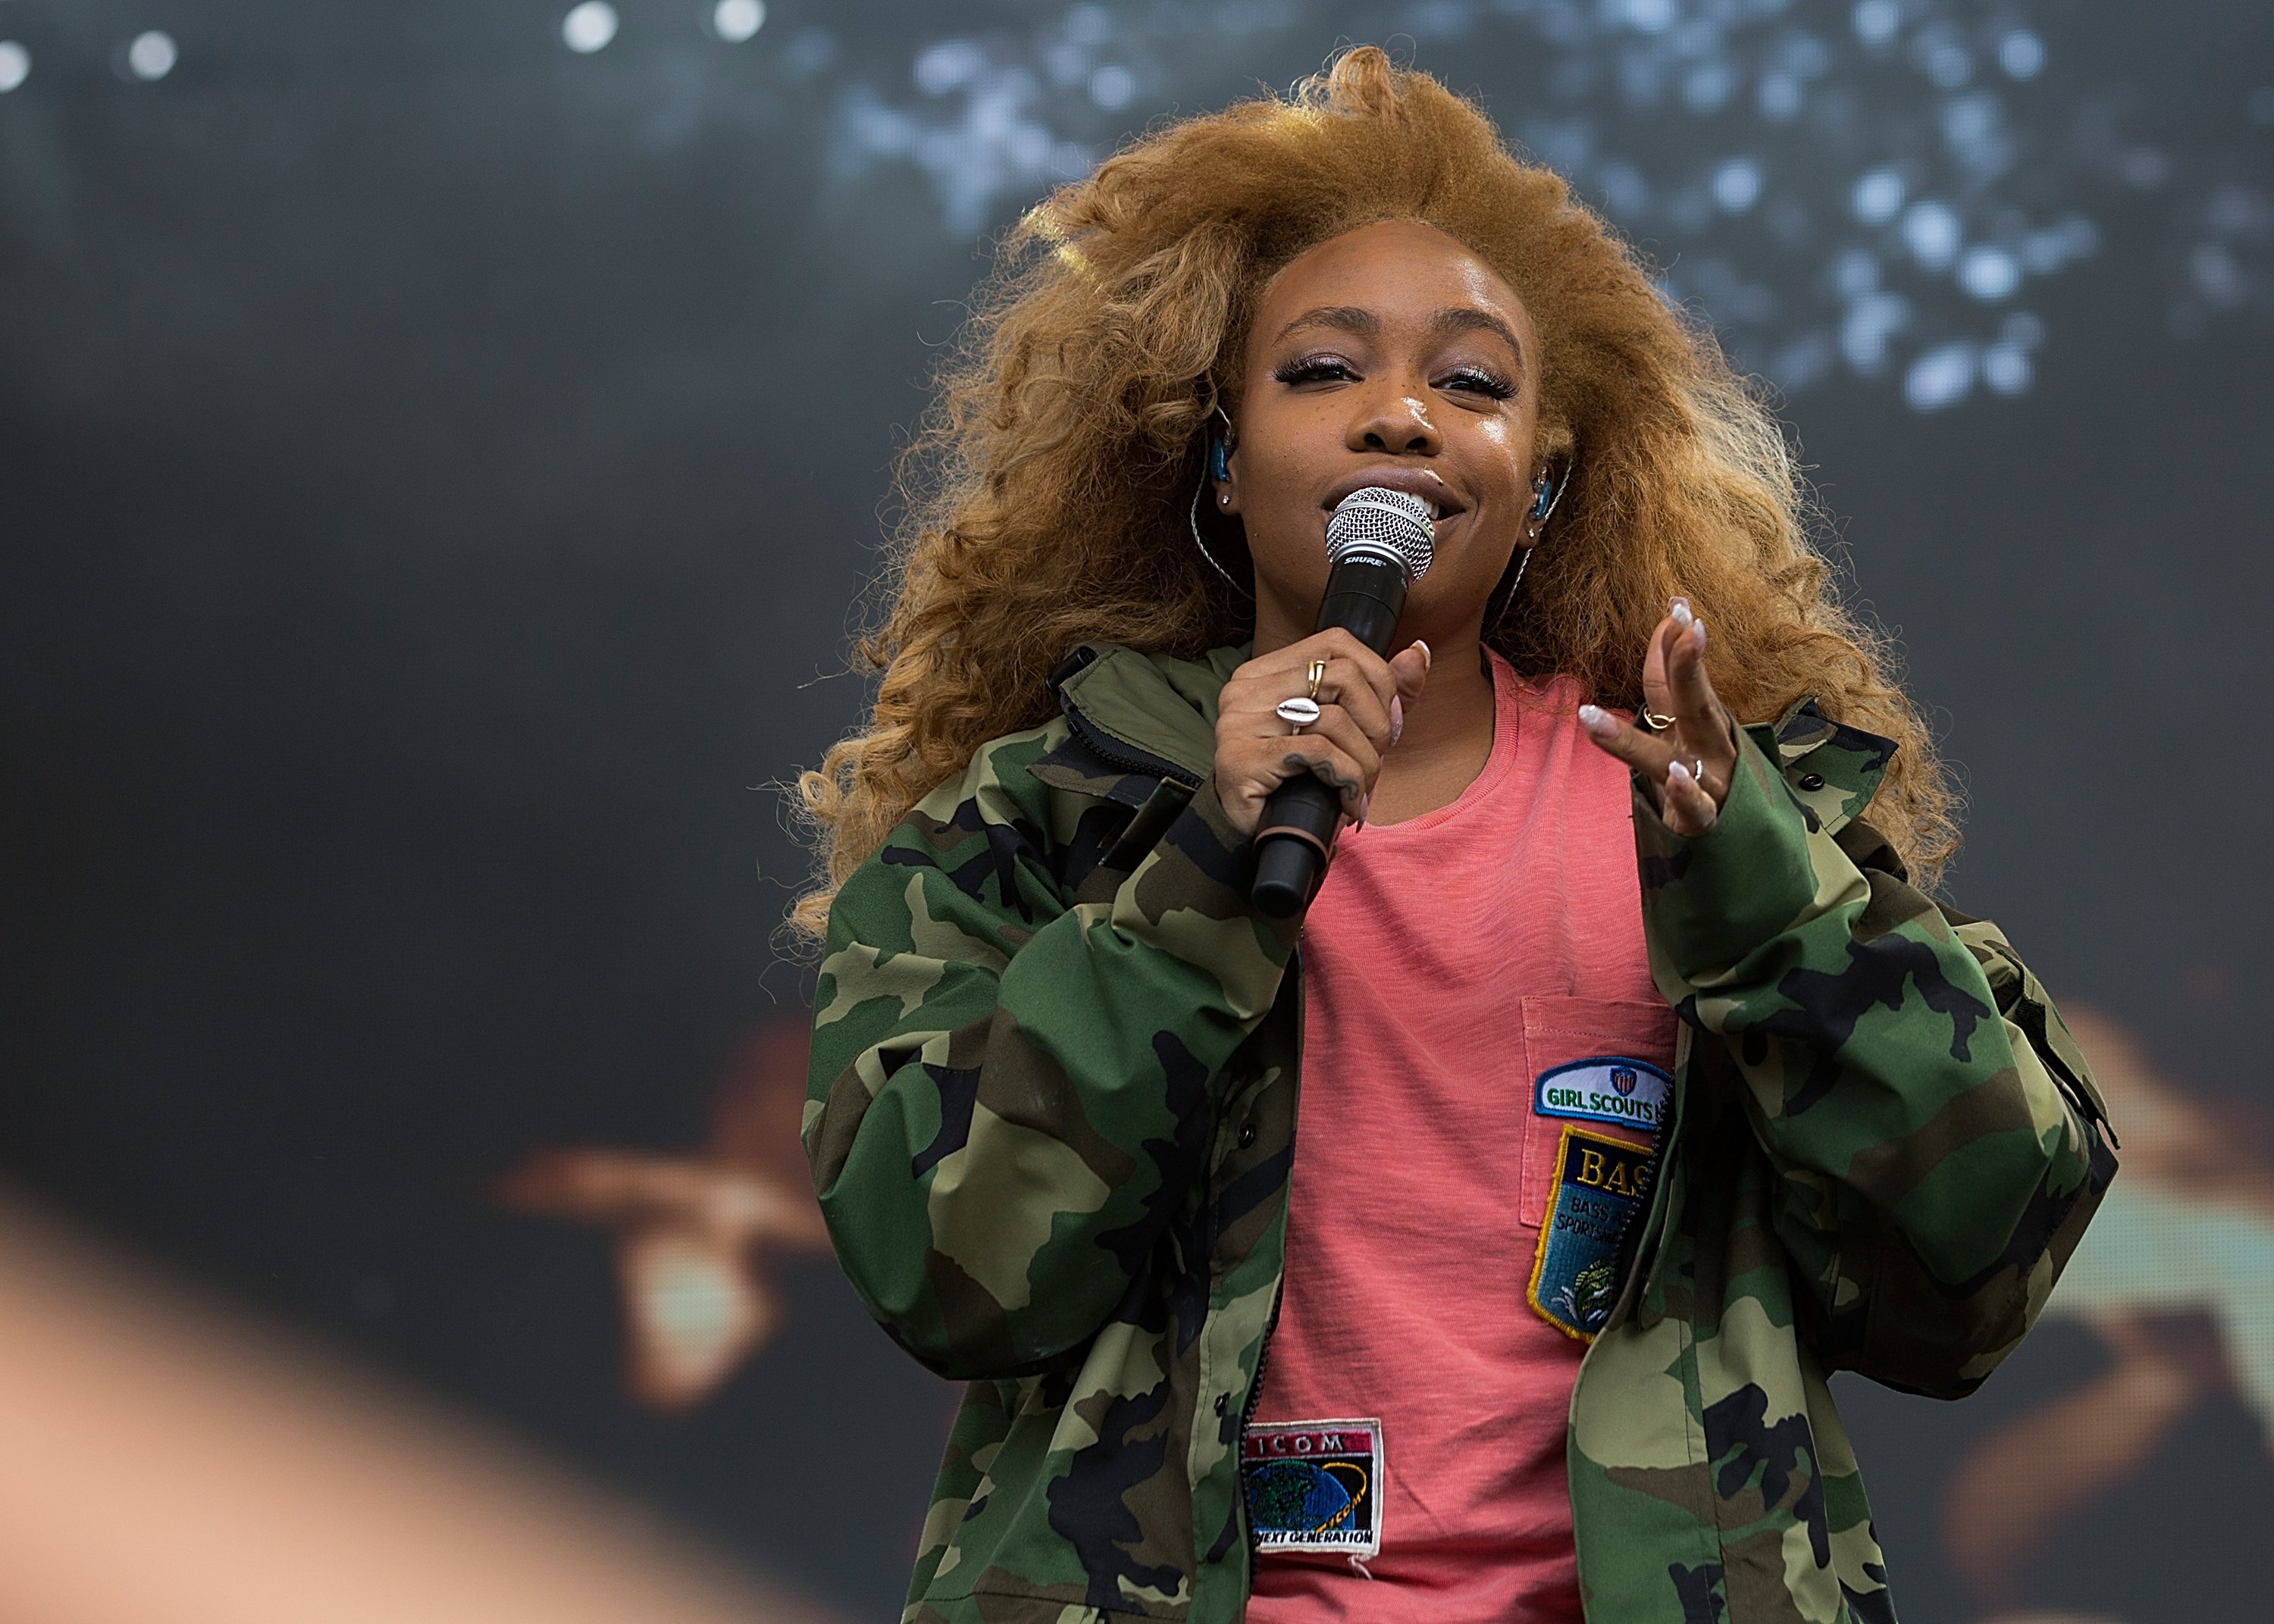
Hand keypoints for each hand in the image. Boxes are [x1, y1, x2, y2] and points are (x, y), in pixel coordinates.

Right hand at [1214, 629, 1431, 836]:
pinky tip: (1347, 803)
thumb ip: (1379, 692)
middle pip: (1343, 677)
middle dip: (1377, 725)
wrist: (1250, 836)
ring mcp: (1239, 722)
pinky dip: (1346, 779)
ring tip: (1360, 790)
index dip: (1377, 679)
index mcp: (1265, 672)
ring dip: (1364, 762)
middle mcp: (1245, 689)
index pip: (1336, 644)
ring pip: (1335, 718)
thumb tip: (1418, 652)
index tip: (1385, 725)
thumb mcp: (1343, 732)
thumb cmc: (1296, 783)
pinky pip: (1319, 752)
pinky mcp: (1241, 759)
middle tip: (1376, 761)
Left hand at [1578, 597, 1736, 835]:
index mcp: (1696, 722)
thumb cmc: (1701, 775)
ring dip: (1629, 739)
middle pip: (1694, 702)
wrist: (1736, 838)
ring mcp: (1708, 782)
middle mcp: (1706, 746)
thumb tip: (1667, 622)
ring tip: (1591, 717)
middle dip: (1687, 664)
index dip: (1671, 643)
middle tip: (1684, 624)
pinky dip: (1688, 792)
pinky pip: (1697, 806)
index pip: (1675, 680)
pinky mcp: (1703, 820)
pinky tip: (1678, 776)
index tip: (1676, 603)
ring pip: (1668, 758)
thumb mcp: (1683, 728)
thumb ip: (1670, 683)